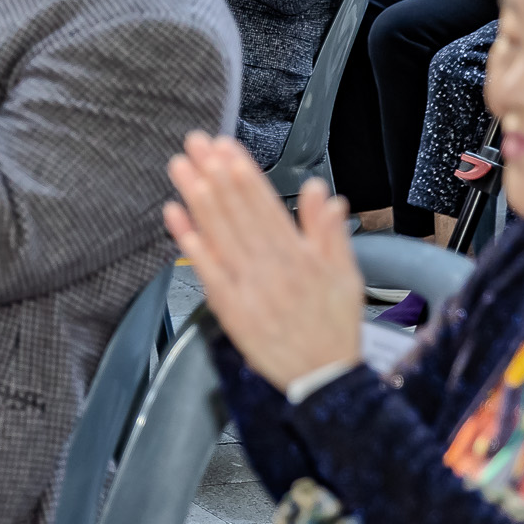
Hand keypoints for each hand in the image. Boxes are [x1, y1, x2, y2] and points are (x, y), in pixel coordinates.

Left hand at [162, 131, 363, 391]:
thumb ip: (330, 232)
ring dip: (197, 198)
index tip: (227, 148)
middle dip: (215, 174)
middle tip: (196, 144)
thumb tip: (322, 192)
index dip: (244, 174)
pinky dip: (191, 242)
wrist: (324, 379)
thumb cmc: (333, 326)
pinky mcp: (231, 309)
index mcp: (300, 257)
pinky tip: (176, 217)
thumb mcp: (346, 276)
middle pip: (238, 212)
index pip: (267, 205)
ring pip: (219, 233)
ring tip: (182, 168)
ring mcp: (249, 288)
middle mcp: (273, 268)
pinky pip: (207, 270)